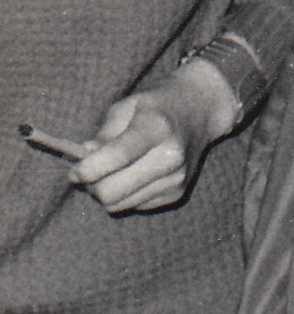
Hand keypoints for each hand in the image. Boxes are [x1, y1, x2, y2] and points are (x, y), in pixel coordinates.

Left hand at [73, 61, 239, 212]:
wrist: (199, 113)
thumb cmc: (154, 108)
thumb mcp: (126, 107)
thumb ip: (104, 134)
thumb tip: (85, 159)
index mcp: (157, 127)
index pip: (117, 156)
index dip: (87, 169)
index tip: (74, 172)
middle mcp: (171, 156)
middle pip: (113, 191)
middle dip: (92, 186)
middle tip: (88, 174)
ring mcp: (177, 178)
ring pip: (119, 204)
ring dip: (107, 192)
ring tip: (109, 174)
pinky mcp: (177, 193)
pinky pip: (134, 206)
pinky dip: (126, 195)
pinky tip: (132, 177)